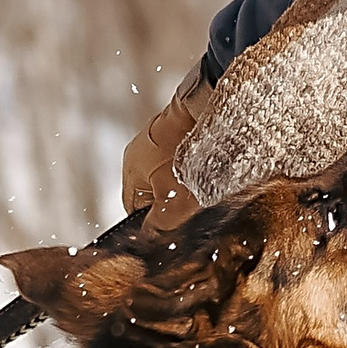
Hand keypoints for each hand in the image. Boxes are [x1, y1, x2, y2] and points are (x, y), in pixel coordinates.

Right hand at [122, 66, 214, 228]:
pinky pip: (188, 156)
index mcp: (130, 170)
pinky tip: (216, 171)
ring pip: (173, 173)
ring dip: (188, 184)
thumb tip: (151, 238)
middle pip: (154, 191)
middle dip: (172, 203)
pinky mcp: (184, 127)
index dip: (151, 224)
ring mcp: (162, 137)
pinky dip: (199, 166)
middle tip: (193, 213)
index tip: (170, 232)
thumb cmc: (188, 157)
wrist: (210, 108)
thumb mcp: (173, 202)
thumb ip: (160, 225)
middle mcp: (141, 152)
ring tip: (208, 191)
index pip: (134, 209)